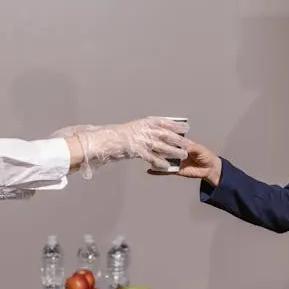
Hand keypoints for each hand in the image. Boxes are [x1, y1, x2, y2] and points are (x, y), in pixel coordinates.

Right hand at [54, 117, 188, 174]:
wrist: (100, 140)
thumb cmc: (111, 136)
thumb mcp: (127, 131)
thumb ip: (138, 132)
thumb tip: (148, 134)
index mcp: (141, 123)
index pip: (162, 122)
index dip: (174, 125)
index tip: (185, 126)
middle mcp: (142, 129)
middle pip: (165, 134)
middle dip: (177, 139)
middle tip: (188, 142)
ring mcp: (140, 139)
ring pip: (161, 145)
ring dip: (172, 150)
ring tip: (182, 155)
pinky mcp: (136, 150)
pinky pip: (151, 156)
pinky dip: (159, 161)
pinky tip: (166, 166)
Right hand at [148, 140, 221, 185]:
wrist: (210, 169)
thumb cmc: (206, 155)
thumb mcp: (198, 148)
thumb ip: (189, 146)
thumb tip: (181, 144)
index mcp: (182, 144)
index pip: (171, 140)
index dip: (164, 138)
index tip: (155, 135)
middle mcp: (177, 152)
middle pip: (165, 150)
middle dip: (158, 148)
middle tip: (148, 146)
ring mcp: (176, 161)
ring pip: (164, 160)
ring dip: (156, 159)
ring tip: (146, 157)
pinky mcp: (176, 170)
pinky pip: (166, 170)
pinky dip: (158, 171)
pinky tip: (150, 170)